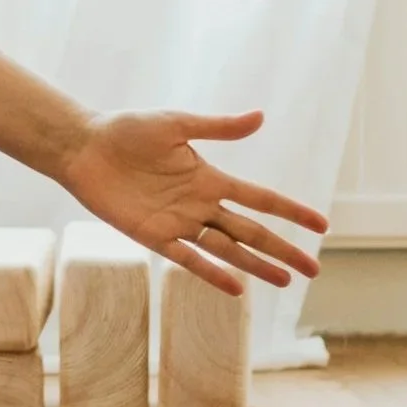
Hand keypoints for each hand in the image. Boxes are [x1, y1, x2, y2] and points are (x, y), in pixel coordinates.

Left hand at [53, 109, 327, 295]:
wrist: (83, 147)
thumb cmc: (126, 131)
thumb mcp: (176, 124)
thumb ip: (217, 127)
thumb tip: (260, 117)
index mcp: (209, 178)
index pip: (261, 199)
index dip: (291, 211)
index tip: (322, 226)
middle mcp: (199, 204)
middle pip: (251, 232)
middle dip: (283, 249)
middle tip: (314, 270)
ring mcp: (178, 223)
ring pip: (226, 249)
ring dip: (255, 266)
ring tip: (286, 281)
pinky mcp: (152, 236)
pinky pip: (188, 259)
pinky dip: (212, 273)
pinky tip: (236, 288)